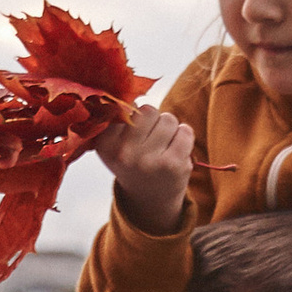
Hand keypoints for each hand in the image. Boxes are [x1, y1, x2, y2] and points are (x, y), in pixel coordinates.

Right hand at [95, 105, 194, 234]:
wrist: (151, 201)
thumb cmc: (134, 163)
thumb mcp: (115, 144)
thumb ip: (118, 117)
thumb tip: (129, 90)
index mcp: (106, 144)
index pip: (125, 107)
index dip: (134, 116)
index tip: (133, 134)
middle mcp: (124, 154)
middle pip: (148, 110)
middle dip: (154, 120)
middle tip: (152, 140)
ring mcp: (149, 161)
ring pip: (168, 119)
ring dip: (170, 129)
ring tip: (163, 147)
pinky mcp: (173, 165)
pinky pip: (185, 131)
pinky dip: (184, 136)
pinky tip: (176, 151)